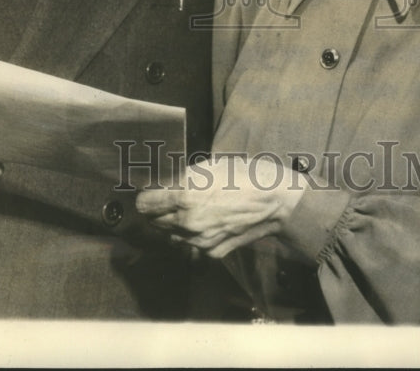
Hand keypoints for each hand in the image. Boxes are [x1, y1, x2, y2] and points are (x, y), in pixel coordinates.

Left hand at [136, 154, 303, 258]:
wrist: (275, 201)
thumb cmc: (244, 176)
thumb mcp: (209, 166)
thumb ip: (182, 178)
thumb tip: (164, 185)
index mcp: (183, 197)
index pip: (144, 205)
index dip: (146, 197)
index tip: (151, 193)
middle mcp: (187, 223)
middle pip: (154, 222)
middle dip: (158, 211)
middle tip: (170, 199)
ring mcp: (199, 241)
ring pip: (172, 236)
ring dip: (174, 225)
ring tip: (192, 209)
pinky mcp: (212, 253)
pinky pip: (192, 245)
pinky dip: (193, 236)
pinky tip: (208, 221)